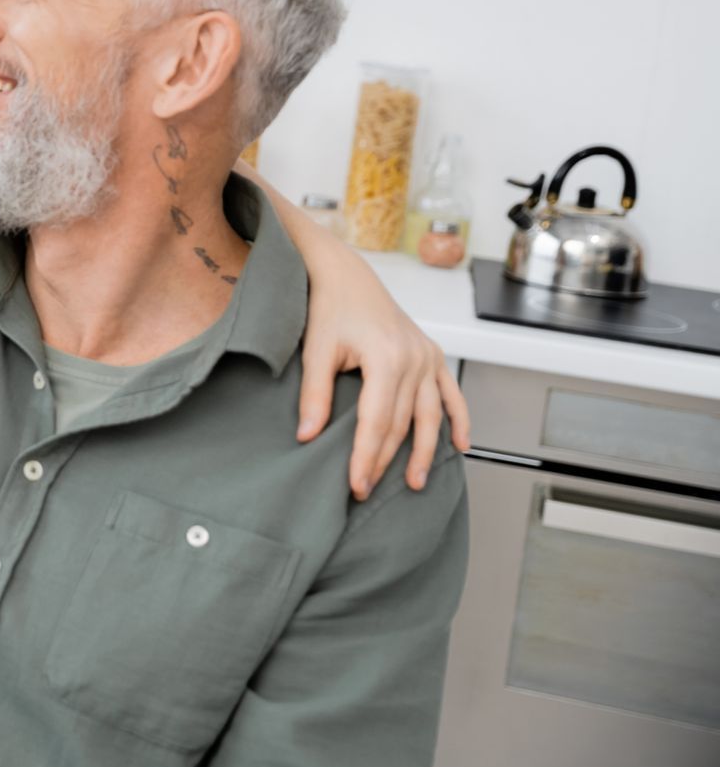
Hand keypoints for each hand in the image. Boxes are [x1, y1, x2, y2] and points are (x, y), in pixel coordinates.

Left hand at [298, 245, 472, 498]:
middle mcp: (415, 360)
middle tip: (367, 491)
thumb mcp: (316, 350)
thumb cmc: (329, 308)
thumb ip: (314, 394)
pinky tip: (460, 446)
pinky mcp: (433, 354)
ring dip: (425, 451)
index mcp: (387, 359)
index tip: (355, 486)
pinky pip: (451, 394)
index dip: (366, 457)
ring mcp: (428, 357)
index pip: (377, 422)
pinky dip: (459, 420)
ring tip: (414, 483)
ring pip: (431, 415)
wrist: (345, 275)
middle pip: (402, 424)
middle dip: (386, 461)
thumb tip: (307, 436)